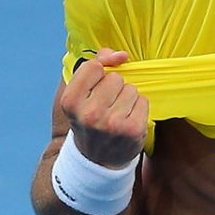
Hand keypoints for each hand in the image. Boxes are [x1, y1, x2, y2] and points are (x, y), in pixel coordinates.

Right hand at [60, 48, 148, 167]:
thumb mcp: (81, 94)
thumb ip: (96, 65)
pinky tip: (128, 120)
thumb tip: (121, 55)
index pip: (93, 66)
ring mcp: (112, 124)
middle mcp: (90, 114)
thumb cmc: (90, 119)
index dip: (100, 70)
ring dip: (128, 98)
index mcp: (71, 102)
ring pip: (131, 89)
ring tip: (117, 113)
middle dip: (114, 87)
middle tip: (107, 105)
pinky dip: (139, 108)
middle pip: (115, 77)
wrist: (96, 160)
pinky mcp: (132, 130)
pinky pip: (143, 100)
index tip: (98, 83)